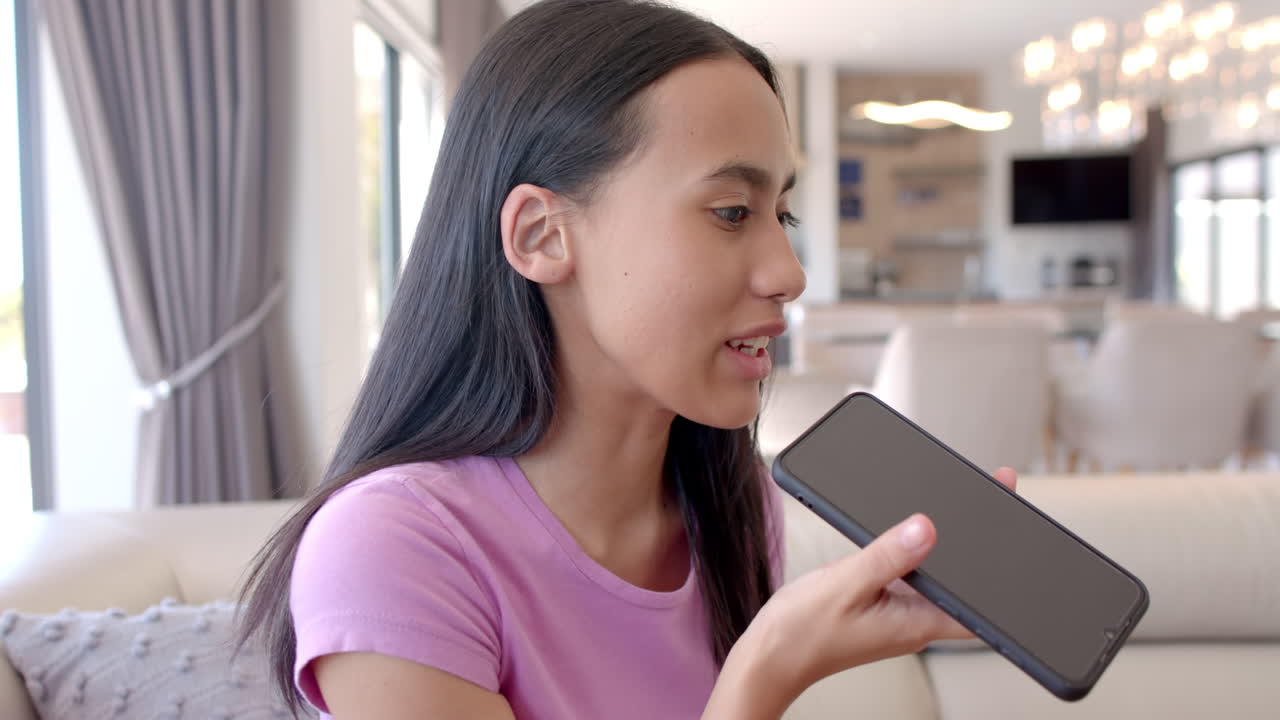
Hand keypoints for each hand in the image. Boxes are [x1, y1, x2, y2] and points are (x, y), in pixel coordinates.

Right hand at [730, 467, 1018, 708]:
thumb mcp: (846, 585)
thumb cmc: (802, 633)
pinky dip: (915, 548)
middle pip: (962, 582)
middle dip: (979, 542)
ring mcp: (898, 611)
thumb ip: (887, 556)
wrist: (770, 656)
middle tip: (996, 496)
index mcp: (917, 623)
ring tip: (961, 500)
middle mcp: (915, 619)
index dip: (1005, 577)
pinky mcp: (881, 602)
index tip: (1018, 537)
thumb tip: (928, 528)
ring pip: (935, 574)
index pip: (979, 607)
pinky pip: (908, 573)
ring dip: (947, 542)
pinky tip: (911, 525)